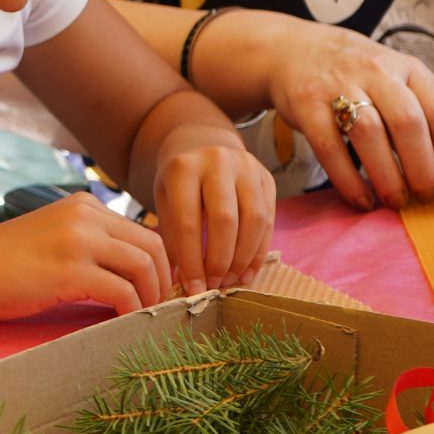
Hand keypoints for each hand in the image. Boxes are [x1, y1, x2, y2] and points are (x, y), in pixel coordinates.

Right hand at [0, 193, 169, 317]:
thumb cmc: (3, 260)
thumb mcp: (53, 236)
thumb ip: (87, 242)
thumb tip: (129, 272)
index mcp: (84, 206)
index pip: (143, 230)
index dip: (160, 263)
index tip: (157, 290)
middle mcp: (86, 216)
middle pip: (153, 245)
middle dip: (164, 280)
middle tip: (158, 307)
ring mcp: (79, 241)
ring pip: (144, 266)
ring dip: (151, 297)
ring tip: (142, 317)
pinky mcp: (71, 271)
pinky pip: (123, 292)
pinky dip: (130, 310)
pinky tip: (120, 323)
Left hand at [147, 129, 277, 292]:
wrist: (202, 144)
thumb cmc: (179, 181)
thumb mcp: (165, 200)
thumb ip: (173, 237)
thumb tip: (185, 284)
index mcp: (183, 168)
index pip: (188, 222)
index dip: (192, 260)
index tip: (192, 289)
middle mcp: (218, 162)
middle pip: (225, 220)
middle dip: (220, 261)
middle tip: (213, 287)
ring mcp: (247, 168)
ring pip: (254, 221)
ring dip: (244, 259)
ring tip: (230, 282)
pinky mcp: (268, 178)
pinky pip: (269, 220)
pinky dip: (258, 251)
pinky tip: (247, 272)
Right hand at [255, 18, 433, 209]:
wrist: (294, 50)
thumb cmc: (357, 76)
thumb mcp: (396, 79)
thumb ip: (420, 112)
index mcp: (409, 69)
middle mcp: (377, 72)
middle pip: (408, 123)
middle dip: (422, 169)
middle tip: (425, 198)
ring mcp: (338, 85)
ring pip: (370, 133)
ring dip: (388, 176)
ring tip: (396, 201)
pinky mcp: (306, 104)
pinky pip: (329, 147)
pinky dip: (348, 180)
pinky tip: (362, 199)